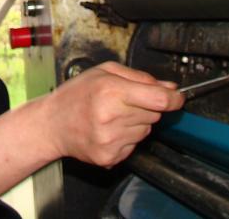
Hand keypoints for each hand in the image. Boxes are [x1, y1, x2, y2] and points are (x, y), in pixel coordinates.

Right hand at [43, 62, 183, 167]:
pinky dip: (126, 138)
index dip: (173, 99)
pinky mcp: (109, 157)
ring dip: (135, 123)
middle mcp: (111, 117)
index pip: (158, 100)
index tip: (177, 98)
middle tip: (123, 102)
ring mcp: (110, 140)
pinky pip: (134, 146)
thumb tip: (169, 88)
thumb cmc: (75, 95)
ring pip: (146, 131)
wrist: (51, 124)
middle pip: (154, 115)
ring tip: (112, 116)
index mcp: (111, 91)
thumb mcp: (104, 72)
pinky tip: (108, 130)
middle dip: (146, 107)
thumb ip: (139, 77)